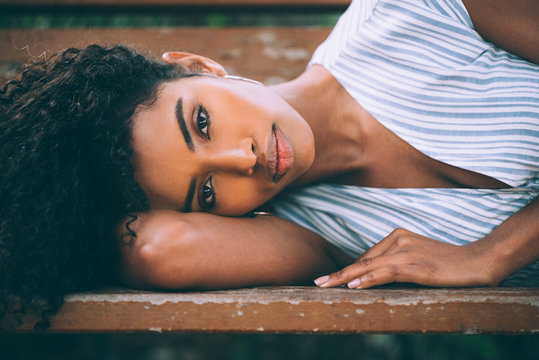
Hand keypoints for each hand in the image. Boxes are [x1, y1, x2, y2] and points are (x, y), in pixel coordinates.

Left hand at [314, 228, 496, 288]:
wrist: (478, 260)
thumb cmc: (448, 262)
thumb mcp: (417, 259)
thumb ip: (395, 263)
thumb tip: (371, 277)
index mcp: (397, 235)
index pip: (366, 257)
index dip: (346, 270)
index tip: (329, 279)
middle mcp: (398, 240)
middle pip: (362, 260)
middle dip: (338, 274)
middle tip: (317, 283)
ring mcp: (407, 251)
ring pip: (369, 266)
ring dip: (345, 278)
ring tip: (326, 286)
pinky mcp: (416, 265)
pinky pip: (386, 272)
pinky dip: (368, 279)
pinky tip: (353, 286)